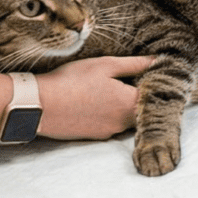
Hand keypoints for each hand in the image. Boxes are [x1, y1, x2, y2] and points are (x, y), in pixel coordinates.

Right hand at [36, 56, 152, 139]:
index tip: (152, 74)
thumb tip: (159, 61)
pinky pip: (112, 125)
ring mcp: (109, 132)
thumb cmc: (72, 81)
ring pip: (127, 119)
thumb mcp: (106, 65)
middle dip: (140, 96)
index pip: (156, 96)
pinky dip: (110, 114)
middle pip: (143, 110)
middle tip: (132, 79)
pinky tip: (97, 101)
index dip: (156, 84)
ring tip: (112, 89)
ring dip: (125, 106)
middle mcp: (122, 122)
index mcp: (129, 103)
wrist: (39, 105)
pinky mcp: (95, 136)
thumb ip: (135, 64)